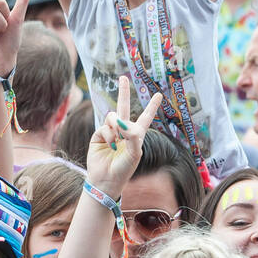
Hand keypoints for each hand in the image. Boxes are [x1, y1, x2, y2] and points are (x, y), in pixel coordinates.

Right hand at [85, 76, 162, 195]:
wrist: (106, 179)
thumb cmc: (124, 169)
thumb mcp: (135, 153)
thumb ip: (132, 135)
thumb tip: (121, 121)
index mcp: (137, 135)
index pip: (145, 117)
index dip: (151, 106)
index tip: (159, 95)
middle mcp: (123, 131)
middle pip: (124, 107)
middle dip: (123, 92)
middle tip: (123, 77)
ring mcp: (110, 132)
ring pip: (113, 116)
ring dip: (115, 126)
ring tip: (116, 141)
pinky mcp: (98, 135)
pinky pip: (105, 126)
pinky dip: (109, 135)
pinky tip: (110, 145)